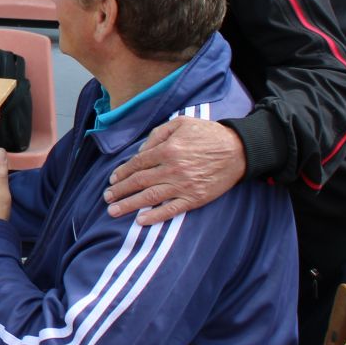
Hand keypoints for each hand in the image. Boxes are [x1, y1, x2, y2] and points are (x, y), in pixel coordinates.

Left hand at [104, 118, 245, 225]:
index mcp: (168, 149)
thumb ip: (158, 134)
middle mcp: (172, 168)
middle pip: (139, 181)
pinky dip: (155, 216)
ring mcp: (183, 185)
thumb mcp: (181, 124)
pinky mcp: (195, 198)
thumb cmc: (209, 134)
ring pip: (150, 197)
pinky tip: (141, 221)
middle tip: (107, 197)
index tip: (113, 179)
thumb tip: (141, 151)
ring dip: (129, 205)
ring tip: (113, 211)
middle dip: (120, 190)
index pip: (138, 163)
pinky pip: (171, 209)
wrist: (239, 150)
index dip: (123, 172)